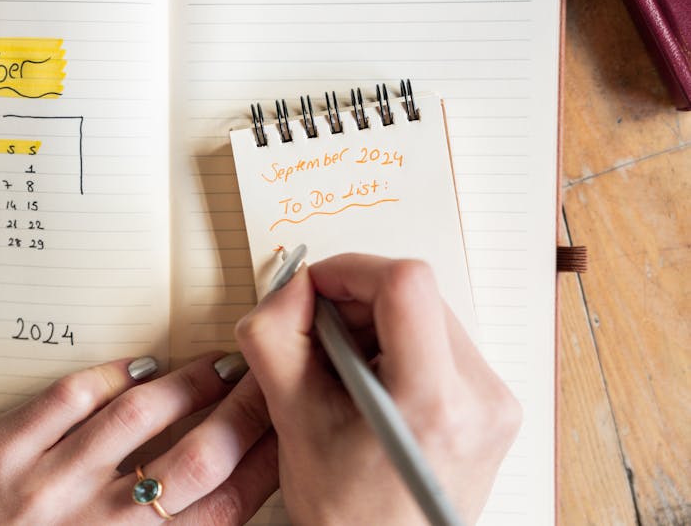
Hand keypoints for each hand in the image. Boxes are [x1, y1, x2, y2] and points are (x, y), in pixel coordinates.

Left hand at [0, 352, 275, 524]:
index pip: (222, 507)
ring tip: (216, 365)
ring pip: (137, 420)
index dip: (266, 459)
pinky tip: (142, 365)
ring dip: (186, 384)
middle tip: (266, 378)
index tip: (287, 423)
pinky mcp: (8, 451)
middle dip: (243, 411)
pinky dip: (113, 374)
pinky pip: (70, 399)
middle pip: (195, 461)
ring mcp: (50, 486)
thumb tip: (231, 481)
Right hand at [235, 255, 521, 524]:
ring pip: (429, 312)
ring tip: (345, 372)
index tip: (316, 288)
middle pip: (417, 294)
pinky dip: (399, 345)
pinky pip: (442, 341)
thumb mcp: (293, 421)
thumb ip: (277, 338)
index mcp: (436, 403)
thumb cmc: (347, 514)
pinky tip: (372, 383)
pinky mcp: (495, 403)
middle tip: (321, 341)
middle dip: (357, 302)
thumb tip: (291, 286)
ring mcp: (496, 400)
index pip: (406, 284)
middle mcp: (483, 397)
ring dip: (376, 324)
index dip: (350, 271)